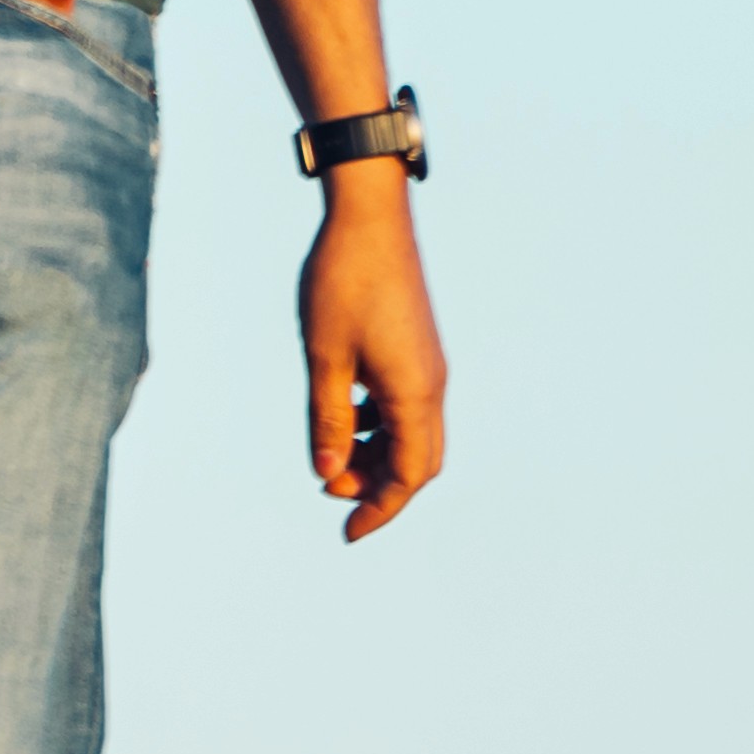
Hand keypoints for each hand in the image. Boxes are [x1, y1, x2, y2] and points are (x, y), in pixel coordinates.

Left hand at [301, 176, 448, 540]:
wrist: (368, 220)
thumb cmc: (340, 285)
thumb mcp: (323, 359)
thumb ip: (326, 419)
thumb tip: (327, 475)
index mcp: (414, 393)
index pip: (408, 475)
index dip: (380, 509)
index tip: (346, 534)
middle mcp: (431, 385)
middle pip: (417, 461)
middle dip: (378, 486)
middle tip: (331, 494)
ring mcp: (426, 366)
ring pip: (411, 433)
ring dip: (374, 454)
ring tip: (330, 456)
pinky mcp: (416, 350)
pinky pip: (404, 404)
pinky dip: (375, 423)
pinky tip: (341, 413)